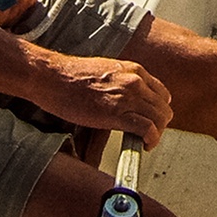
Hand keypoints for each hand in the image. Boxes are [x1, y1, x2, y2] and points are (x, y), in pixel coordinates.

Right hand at [35, 53, 173, 147]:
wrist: (53, 77)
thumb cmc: (71, 76)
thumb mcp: (107, 70)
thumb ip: (122, 82)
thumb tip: (128, 100)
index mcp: (134, 70)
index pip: (162, 93)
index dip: (159, 110)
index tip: (152, 120)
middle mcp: (135, 81)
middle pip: (163, 108)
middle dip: (159, 125)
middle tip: (148, 135)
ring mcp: (127, 97)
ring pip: (159, 119)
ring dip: (156, 134)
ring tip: (146, 142)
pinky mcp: (116, 114)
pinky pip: (147, 129)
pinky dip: (150, 140)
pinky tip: (144, 146)